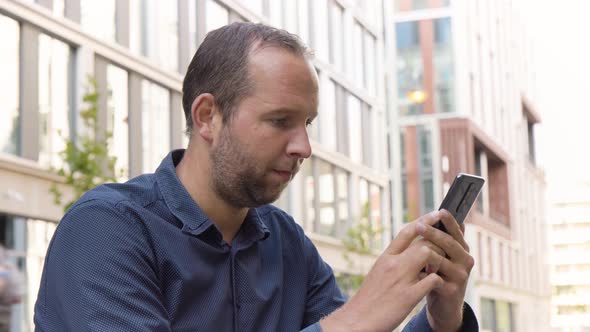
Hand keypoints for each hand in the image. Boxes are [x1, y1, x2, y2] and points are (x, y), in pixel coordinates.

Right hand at [320, 211, 448, 331]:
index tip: (436, 215)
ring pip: (428, 254)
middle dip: (437, 243)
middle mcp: (393, 264)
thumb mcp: (378, 273)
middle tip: (444, 251)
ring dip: (439, 260)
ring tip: (438, 269)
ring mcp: (401, 279)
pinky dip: (438, 281)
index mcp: (385, 257)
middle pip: (422, 241)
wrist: (357, 320)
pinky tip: (437, 286)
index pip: (406, 232)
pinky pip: (432, 280)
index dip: (424, 221)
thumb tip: (411, 253)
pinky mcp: (408, 296)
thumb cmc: (369, 299)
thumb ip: (394, 261)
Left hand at [420, 209, 474, 330]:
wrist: (443, 306)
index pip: (456, 232)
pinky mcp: (452, 290)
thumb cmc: (439, 275)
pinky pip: (437, 278)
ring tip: (414, 247)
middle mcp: (465, 260)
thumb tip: (442, 212)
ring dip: (427, 253)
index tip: (440, 210)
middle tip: (419, 226)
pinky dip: (426, 273)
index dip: (449, 221)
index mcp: (461, 249)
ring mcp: (460, 276)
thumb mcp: (442, 255)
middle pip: (449, 243)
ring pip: (442, 260)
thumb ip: (442, 237)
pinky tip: (416, 269)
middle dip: (434, 233)